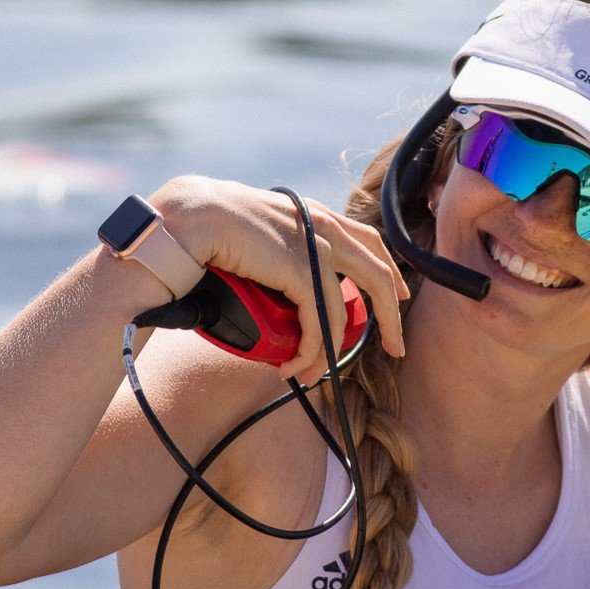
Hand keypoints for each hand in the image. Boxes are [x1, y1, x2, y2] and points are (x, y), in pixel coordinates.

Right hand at [147, 176, 409, 382]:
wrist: (191, 216)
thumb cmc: (209, 225)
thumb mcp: (259, 231)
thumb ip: (279, 248)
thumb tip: (280, 279)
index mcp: (315, 213)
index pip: (368, 240)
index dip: (388, 271)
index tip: (398, 297)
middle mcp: (324, 226)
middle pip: (378, 274)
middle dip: (392, 316)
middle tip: (396, 348)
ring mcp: (316, 247)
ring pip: (346, 312)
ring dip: (331, 352)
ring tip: (313, 375)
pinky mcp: (303, 271)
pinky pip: (319, 324)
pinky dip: (310, 352)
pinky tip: (295, 366)